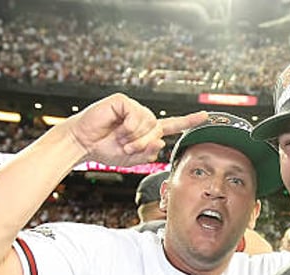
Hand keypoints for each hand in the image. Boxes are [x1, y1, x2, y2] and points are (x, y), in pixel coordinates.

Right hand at [68, 93, 207, 166]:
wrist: (84, 143)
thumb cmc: (104, 150)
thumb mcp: (130, 158)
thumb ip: (147, 153)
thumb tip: (159, 142)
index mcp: (147, 130)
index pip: (171, 125)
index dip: (188, 121)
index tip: (205, 116)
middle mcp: (142, 117)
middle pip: (158, 130)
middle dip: (143, 143)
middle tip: (127, 147)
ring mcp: (133, 108)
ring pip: (148, 122)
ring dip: (135, 136)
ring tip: (121, 139)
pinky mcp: (122, 101)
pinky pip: (135, 113)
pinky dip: (129, 125)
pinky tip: (119, 127)